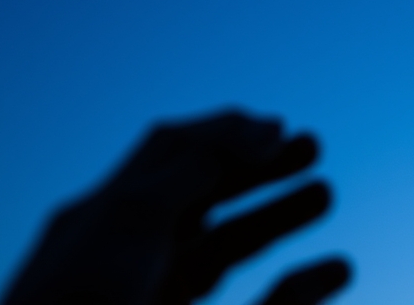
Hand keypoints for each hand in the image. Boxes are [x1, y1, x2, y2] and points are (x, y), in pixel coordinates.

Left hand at [1, 110, 349, 304]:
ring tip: (325, 194)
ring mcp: (153, 300)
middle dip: (258, 168)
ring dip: (275, 216)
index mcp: (103, 221)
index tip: (281, 129)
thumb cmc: (77, 303)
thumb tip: (258, 127)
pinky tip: (336, 271)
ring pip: (221, 248)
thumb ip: (194, 165)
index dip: (227, 133)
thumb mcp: (134, 218)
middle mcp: (128, 259)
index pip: (171, 154)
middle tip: (314, 149)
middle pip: (199, 198)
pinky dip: (296, 286)